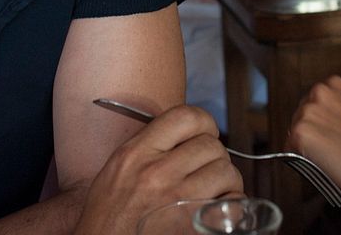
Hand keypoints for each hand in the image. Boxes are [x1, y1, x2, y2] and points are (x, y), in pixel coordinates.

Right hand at [75, 105, 243, 234]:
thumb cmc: (108, 218)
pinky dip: (232, 205)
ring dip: (227, 181)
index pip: (185, 116)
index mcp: (135, 155)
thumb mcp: (117, 171)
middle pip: (211, 146)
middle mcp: (157, 174)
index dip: (204, 123)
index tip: (205, 135)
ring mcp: (178, 200)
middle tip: (207, 170)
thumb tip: (188, 133)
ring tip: (214, 190)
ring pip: (226, 172)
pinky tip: (219, 209)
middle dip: (215, 157)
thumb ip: (149, 148)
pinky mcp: (194, 225)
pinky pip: (232, 203)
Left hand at [287, 76, 340, 210]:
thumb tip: (316, 122)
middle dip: (311, 132)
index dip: (320, 123)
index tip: (332, 133)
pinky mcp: (300, 132)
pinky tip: (324, 160)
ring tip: (331, 153)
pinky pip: (289, 149)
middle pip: (299, 116)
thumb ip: (333, 108)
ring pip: (293, 132)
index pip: (311, 103)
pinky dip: (301, 158)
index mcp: (334, 83)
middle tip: (333, 147)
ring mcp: (307, 111)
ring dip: (305, 145)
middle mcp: (318, 91)